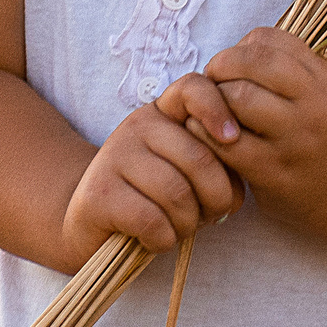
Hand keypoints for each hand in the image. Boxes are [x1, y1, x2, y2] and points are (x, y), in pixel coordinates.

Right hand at [61, 102, 239, 261]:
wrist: (92, 224)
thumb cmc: (154, 198)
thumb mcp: (188, 173)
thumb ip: (217, 168)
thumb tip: (234, 190)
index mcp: (162, 112)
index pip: (192, 87)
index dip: (218, 108)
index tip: (232, 138)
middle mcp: (136, 126)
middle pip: (198, 158)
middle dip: (216, 199)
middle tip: (210, 216)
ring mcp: (114, 157)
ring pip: (177, 193)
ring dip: (189, 224)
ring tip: (180, 228)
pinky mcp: (100, 194)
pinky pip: (152, 220)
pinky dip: (164, 239)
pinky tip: (156, 239)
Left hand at [163, 27, 326, 235]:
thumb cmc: (316, 130)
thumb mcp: (317, 90)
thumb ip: (283, 64)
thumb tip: (232, 53)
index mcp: (324, 80)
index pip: (270, 41)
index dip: (239, 48)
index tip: (230, 65)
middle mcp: (315, 108)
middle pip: (254, 64)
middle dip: (221, 66)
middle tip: (213, 81)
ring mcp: (295, 142)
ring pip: (238, 98)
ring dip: (213, 98)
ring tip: (212, 107)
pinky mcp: (272, 172)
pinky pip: (226, 142)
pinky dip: (204, 130)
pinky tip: (205, 131)